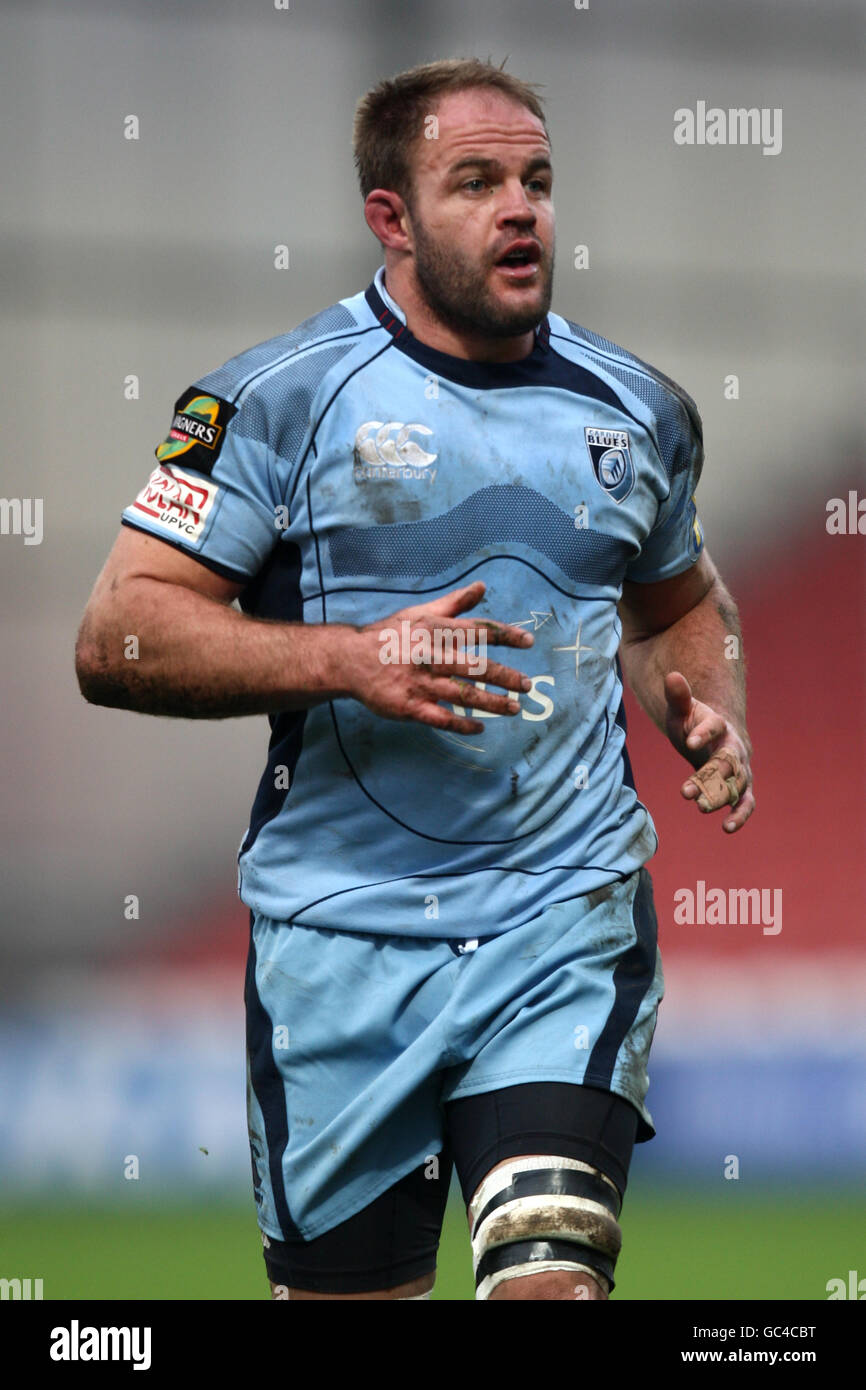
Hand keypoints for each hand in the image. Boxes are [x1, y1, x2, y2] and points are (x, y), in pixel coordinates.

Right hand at [347, 580, 534, 733]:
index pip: (479, 631)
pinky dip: (463, 724)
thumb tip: (482, 586)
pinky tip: (480, 726)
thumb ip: (455, 603)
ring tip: (514, 708)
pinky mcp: (410, 706)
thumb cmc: (390, 635)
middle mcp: (432, 656)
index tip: (528, 642)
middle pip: (477, 667)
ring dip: (492, 702)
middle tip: (528, 685)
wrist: (351, 660)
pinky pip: (442, 719)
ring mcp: (422, 683)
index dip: (506, 635)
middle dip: (506, 676)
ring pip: (464, 694)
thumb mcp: (421, 613)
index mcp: (437, 630)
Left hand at [663, 671, 754, 832]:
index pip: (714, 727)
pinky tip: (727, 828)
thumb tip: (672, 676)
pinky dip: (740, 814)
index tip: (689, 743)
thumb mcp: (682, 711)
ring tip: (699, 807)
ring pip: (735, 784)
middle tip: (686, 791)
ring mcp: (740, 769)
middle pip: (726, 762)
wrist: (715, 739)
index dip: (703, 734)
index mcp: (720, 726)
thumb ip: (679, 697)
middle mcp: (734, 748)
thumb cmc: (694, 723)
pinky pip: (746, 802)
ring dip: (718, 797)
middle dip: (708, 776)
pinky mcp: (741, 788)